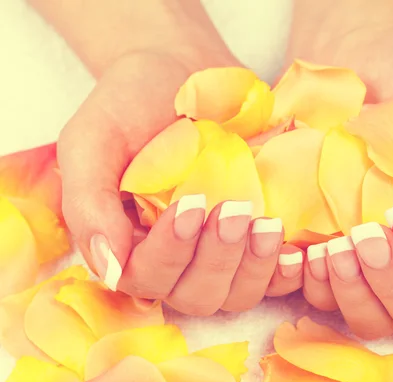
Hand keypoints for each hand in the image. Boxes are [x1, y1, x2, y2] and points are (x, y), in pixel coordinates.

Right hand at [58, 48, 300, 313]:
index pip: (145, 276)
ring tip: (267, 223)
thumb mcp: (93, 140)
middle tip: (235, 208)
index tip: (191, 206)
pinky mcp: (255, 240)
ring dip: (253, 267)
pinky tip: (297, 250)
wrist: (182, 68)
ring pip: (236, 294)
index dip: (169, 253)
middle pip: (195, 294)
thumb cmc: (132, 101)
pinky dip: (286, 271)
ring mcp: (219, 251)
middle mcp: (176, 257)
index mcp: (128, 242)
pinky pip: (275, 278)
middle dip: (216, 259)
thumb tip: (109, 268)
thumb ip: (89, 203)